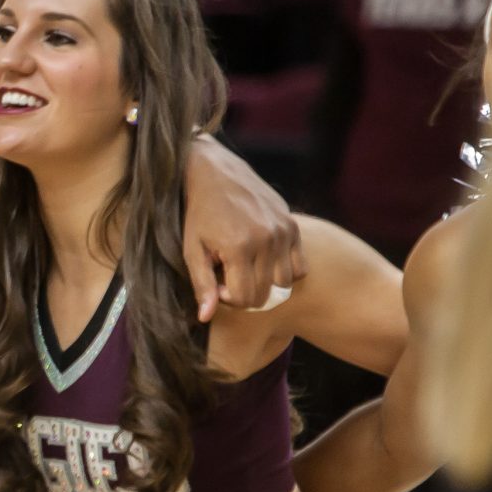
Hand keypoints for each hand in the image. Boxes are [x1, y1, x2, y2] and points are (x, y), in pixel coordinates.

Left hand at [179, 136, 305, 323]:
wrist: (217, 173)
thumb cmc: (200, 214)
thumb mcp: (191, 249)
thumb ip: (201, 285)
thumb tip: (206, 317)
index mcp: (239, 246)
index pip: (245, 298)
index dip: (228, 299)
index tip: (217, 283)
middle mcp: (267, 239)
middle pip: (265, 294)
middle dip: (245, 293)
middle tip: (229, 275)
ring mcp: (284, 232)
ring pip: (285, 285)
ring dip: (266, 284)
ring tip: (246, 268)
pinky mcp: (294, 226)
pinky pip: (300, 268)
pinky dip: (284, 272)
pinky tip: (264, 260)